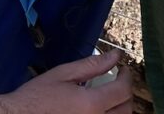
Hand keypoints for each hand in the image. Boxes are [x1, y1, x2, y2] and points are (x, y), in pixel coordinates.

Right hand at [0, 51, 133, 113]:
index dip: (127, 77)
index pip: (123, 91)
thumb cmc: (36, 96)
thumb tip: (116, 55)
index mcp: (90, 104)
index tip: (122, 70)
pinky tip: (98, 110)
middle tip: (115, 83)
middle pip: (125, 110)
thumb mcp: (63, 74)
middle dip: (125, 94)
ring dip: (118, 109)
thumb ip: (92, 65)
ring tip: (108, 98)